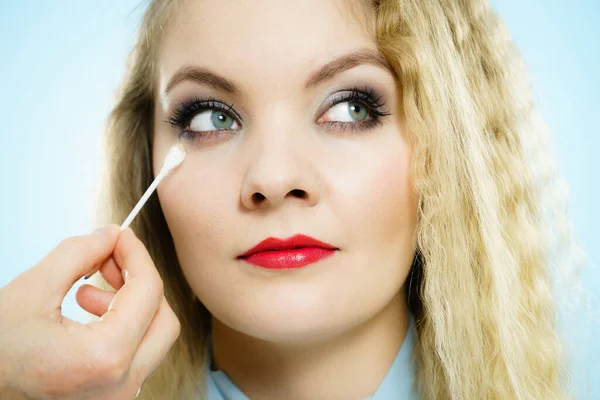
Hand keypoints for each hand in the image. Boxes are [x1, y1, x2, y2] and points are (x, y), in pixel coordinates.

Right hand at [0, 226, 180, 398]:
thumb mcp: (31, 291)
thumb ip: (79, 254)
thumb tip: (111, 235)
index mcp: (106, 358)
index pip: (148, 292)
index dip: (136, 254)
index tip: (121, 236)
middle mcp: (120, 386)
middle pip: (164, 319)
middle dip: (140, 283)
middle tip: (109, 262)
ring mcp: (116, 399)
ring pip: (152, 339)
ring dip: (130, 305)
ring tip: (85, 292)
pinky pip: (135, 357)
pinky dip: (122, 328)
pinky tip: (87, 314)